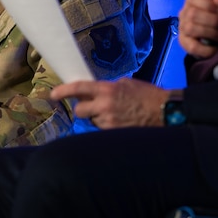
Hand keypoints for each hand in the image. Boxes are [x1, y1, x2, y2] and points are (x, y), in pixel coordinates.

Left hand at [51, 78, 168, 128]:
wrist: (165, 112)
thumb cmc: (148, 95)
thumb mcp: (127, 84)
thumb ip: (109, 88)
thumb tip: (97, 92)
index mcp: (108, 90)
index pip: (79, 88)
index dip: (64, 91)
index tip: (53, 94)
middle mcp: (105, 106)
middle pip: (80, 110)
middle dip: (84, 109)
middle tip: (92, 107)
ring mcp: (109, 122)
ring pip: (93, 121)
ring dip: (98, 118)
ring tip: (115, 115)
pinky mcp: (114, 134)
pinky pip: (103, 130)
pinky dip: (107, 127)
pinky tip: (120, 122)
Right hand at [177, 0, 217, 57]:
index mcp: (192, 0)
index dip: (209, 5)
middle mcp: (184, 13)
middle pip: (193, 14)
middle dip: (214, 20)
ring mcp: (182, 28)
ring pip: (191, 29)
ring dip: (211, 33)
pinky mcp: (184, 43)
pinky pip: (192, 46)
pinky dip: (207, 49)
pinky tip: (216, 48)